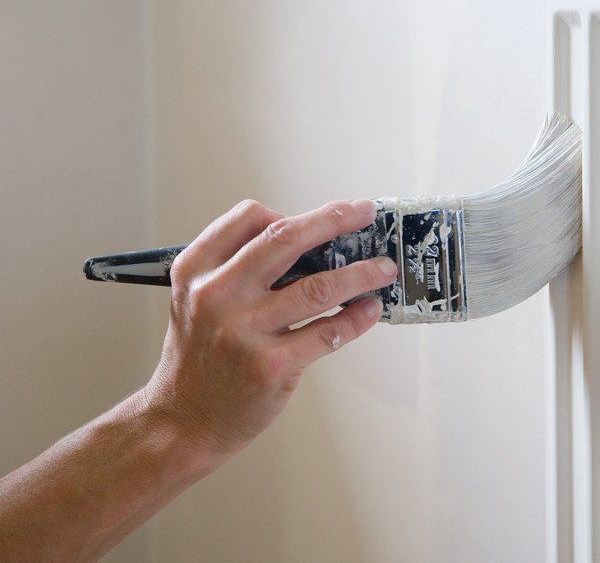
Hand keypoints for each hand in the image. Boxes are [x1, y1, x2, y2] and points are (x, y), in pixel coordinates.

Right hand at [141, 198, 396, 462]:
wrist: (182, 421)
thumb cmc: (199, 357)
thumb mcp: (196, 300)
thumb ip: (237, 268)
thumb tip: (310, 243)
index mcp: (196, 270)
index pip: (249, 218)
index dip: (295, 212)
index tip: (331, 212)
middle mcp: (216, 294)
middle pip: (286, 239)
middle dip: (335, 220)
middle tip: (365, 212)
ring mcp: (244, 331)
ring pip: (318, 287)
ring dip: (362, 273)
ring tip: (384, 268)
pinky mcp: (271, 365)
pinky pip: (327, 333)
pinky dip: (357, 318)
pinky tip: (370, 309)